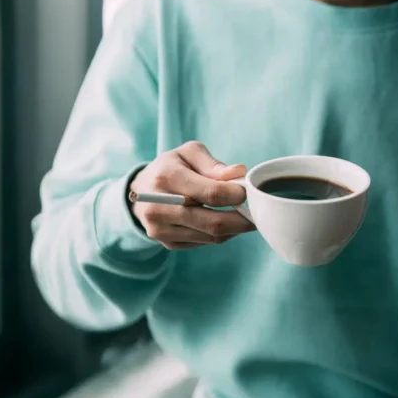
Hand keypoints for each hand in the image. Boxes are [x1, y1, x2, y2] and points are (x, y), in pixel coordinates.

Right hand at [129, 141, 254, 249]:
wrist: (140, 192)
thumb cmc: (170, 167)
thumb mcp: (188, 153)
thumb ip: (213, 164)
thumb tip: (238, 173)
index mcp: (166, 177)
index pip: (211, 193)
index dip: (236, 195)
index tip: (248, 192)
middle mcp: (159, 207)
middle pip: (213, 223)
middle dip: (241, 220)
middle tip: (256, 214)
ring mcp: (161, 229)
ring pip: (211, 237)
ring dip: (234, 230)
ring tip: (244, 218)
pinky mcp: (167, 243)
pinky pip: (203, 243)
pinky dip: (220, 235)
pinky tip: (225, 224)